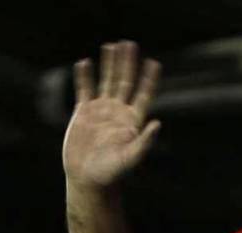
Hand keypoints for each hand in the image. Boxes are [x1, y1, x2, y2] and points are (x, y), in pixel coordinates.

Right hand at [62, 40, 161, 188]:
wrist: (88, 179)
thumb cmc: (111, 174)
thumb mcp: (130, 158)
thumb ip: (144, 142)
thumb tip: (158, 123)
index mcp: (132, 122)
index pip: (143, 95)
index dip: (149, 79)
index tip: (154, 63)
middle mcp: (118, 113)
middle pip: (125, 82)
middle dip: (128, 64)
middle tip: (130, 44)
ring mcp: (101, 112)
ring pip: (106, 82)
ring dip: (109, 64)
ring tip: (111, 46)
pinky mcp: (84, 113)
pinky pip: (85, 90)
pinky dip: (84, 77)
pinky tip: (85, 63)